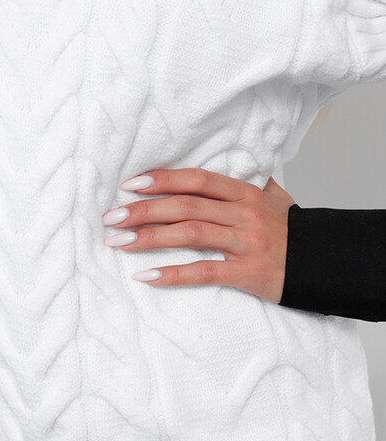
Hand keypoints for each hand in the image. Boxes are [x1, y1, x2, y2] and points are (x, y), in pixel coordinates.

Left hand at [100, 167, 295, 302]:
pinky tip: (147, 275)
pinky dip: (173, 274)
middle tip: (112, 218)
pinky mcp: (247, 274)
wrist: (328, 264)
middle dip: (143, 210)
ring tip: (119, 243)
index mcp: (245, 193)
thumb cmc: (296, 232)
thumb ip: (251, 182)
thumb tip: (232, 165)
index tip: (130, 184)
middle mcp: (242, 214)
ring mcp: (245, 243)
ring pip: (188, 235)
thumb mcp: (276, 199)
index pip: (195, 179)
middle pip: (184, 206)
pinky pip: (204, 272)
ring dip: (148, 239)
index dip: (161, 179)